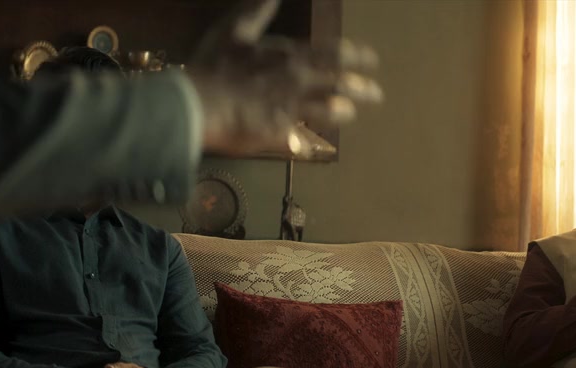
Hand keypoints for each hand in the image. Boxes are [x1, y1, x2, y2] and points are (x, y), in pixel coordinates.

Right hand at [188, 0, 381, 156]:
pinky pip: (303, 138)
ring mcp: (291, 107)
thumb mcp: (234, 29)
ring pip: (329, 109)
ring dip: (344, 110)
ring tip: (352, 112)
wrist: (198, 103)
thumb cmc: (214, 64)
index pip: (332, 53)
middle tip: (377, 93)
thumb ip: (257, 9)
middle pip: (340, 82)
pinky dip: (312, 141)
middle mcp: (297, 80)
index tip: (369, 59)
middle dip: (362, 87)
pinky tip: (318, 145)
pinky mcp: (281, 133)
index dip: (354, 55)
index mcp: (288, 54)